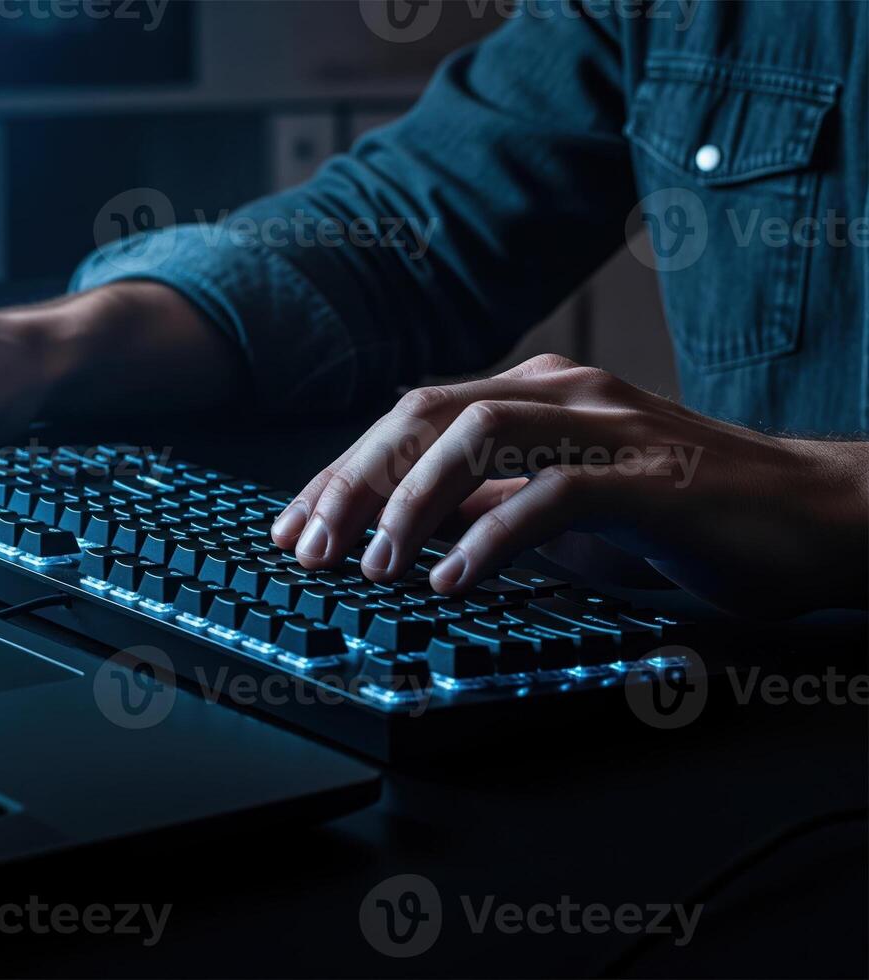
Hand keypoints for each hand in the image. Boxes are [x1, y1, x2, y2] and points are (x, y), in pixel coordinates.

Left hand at [270, 353, 868, 615]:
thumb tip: (400, 533)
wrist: (812, 515)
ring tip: (372, 568)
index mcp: (531, 396)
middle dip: (353, 483)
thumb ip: (487, 505)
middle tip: (310, 550)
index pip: (408, 418)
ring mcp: (607, 428)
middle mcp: (560, 395)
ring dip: (410, 503)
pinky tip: (453, 581)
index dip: (340, 471)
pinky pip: (553, 494)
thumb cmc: (682, 514)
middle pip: (424, 415)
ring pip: (477, 438)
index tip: (291, 526)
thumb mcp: (560, 509)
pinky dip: (493, 537)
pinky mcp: (651, 476)